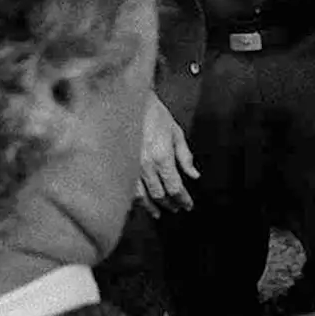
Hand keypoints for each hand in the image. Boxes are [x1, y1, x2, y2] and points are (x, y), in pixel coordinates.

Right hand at [134, 93, 197, 214]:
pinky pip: (128, 189)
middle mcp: (146, 165)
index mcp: (162, 157)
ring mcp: (131, 167)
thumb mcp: (177, 133)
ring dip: (152, 207)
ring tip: (159, 212)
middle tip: (177, 208)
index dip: (183, 200)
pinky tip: (140, 203)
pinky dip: (136, 199)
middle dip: (170, 204)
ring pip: (142, 196)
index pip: (175, 188)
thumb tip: (193, 175)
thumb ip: (185, 157)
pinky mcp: (121, 166)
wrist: (131, 103)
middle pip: (159, 195)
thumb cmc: (155, 115)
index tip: (188, 205)